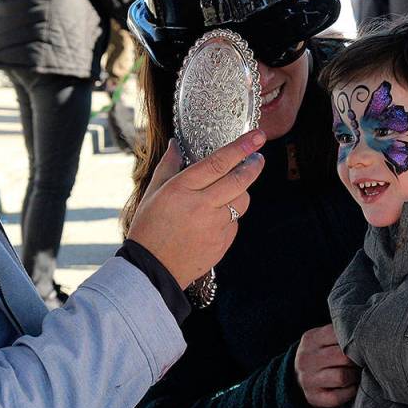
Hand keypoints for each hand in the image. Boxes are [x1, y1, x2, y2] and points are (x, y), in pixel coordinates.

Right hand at [127, 131, 265, 288]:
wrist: (152, 270)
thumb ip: (168, 166)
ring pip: (241, 201)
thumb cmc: (149, 229)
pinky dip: (231, 215)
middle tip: (258, 157)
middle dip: (253, 165)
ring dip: (242, 191)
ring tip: (233, 188)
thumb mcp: (152, 193)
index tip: (257, 137)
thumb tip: (176, 144)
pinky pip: (235, 223)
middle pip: (239, 180)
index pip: (218, 162)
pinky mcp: (222, 243)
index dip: (241, 147)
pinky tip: (217, 216)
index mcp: (182, 189)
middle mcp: (202, 206)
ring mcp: (214, 226)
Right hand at [295, 324, 359, 407]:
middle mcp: (306, 359)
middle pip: (343, 357)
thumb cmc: (320, 354)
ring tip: (355, 373)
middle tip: (361, 360)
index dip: (353, 340)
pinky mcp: (313, 397)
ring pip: (342, 377)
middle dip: (356, 360)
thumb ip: (339, 334)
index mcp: (310, 339)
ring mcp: (308, 379)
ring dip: (354, 376)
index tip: (361, 343)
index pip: (337, 334)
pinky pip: (338, 397)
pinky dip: (349, 392)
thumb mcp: (322, 338)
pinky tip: (350, 386)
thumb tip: (365, 333)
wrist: (296, 377)